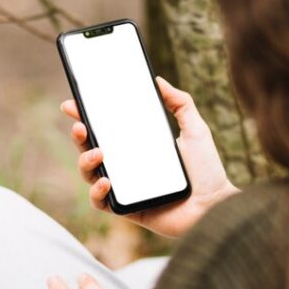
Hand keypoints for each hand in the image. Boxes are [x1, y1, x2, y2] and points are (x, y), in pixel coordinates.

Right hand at [61, 76, 237, 237]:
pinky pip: (100, 202)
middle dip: (78, 135)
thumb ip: (180, 103)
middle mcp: (126, 166)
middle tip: (79, 125)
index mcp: (137, 146)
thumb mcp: (195, 129)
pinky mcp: (126, 209)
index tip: (73, 103)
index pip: (105, 129)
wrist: (214, 205)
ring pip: (89, 174)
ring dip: (85, 161)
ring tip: (97, 153)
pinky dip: (97, 191)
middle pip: (90, 148)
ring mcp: (124, 187)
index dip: (85, 116)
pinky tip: (106, 181)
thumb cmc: (207, 171)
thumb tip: (158, 80)